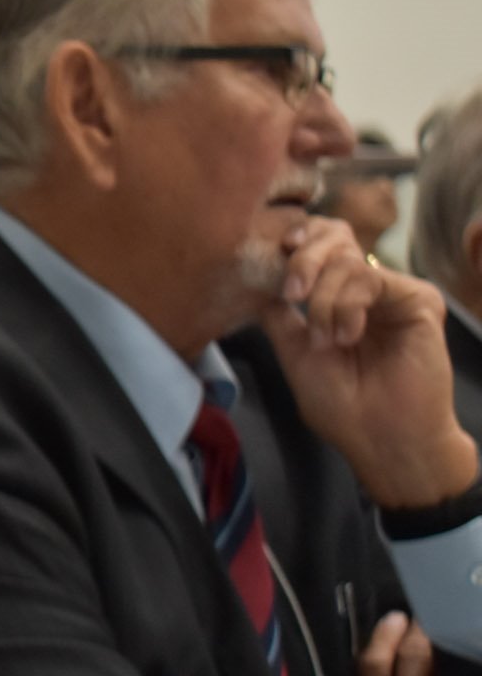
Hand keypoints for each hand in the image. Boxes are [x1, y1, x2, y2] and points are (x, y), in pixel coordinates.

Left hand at [258, 217, 476, 507]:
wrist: (381, 438)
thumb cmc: (342, 406)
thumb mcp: (294, 352)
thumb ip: (278, 315)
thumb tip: (257, 280)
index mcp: (337, 298)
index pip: (319, 247)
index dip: (299, 240)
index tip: (280, 248)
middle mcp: (366, 290)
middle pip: (334, 238)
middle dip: (304, 260)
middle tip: (293, 294)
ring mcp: (393, 293)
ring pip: (346, 262)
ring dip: (324, 302)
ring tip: (328, 341)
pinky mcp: (418, 300)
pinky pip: (370, 278)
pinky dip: (347, 306)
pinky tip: (348, 336)